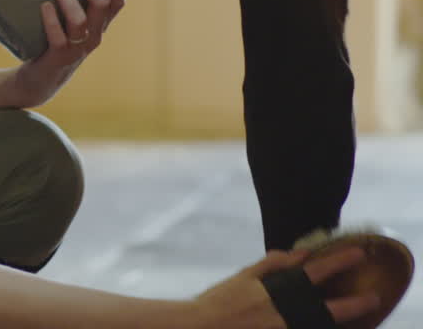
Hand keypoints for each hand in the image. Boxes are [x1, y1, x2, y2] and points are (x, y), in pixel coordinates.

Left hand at [13, 0, 125, 106]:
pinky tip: (44, 5)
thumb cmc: (55, 40)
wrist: (39, 79)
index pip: (117, 3)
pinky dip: (52, 20)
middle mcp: (94, 36)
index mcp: (100, 25)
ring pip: (80, 20)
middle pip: (101, 5)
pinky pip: (59, 38)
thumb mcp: (70, 20)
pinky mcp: (59, 58)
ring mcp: (78, 49)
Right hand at [189, 247, 380, 327]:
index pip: (316, 271)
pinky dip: (315, 328)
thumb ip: (272, 265)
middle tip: (373, 298)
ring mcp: (284, 328)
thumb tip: (298, 253)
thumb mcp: (243, 277)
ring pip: (320, 325)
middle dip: (354, 303)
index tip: (359, 254)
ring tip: (355, 313)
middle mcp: (285, 311)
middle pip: (329, 307)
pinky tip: (323, 325)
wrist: (202, 326)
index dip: (339, 261)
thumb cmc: (219, 301)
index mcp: (277, 290)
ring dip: (337, 319)